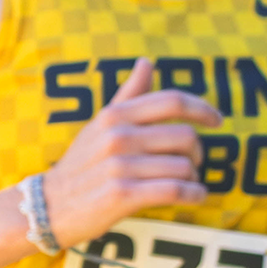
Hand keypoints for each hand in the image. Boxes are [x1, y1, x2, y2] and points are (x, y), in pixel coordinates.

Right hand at [42, 57, 222, 247]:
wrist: (49, 205)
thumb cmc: (82, 164)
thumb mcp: (100, 125)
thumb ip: (128, 95)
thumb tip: (147, 62)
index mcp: (115, 116)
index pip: (172, 101)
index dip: (202, 108)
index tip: (217, 120)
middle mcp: (118, 136)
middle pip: (186, 136)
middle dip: (198, 153)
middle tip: (193, 163)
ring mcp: (119, 165)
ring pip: (184, 166)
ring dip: (194, 178)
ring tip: (185, 183)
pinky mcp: (122, 195)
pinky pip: (175, 190)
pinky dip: (193, 195)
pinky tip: (193, 196)